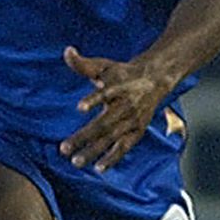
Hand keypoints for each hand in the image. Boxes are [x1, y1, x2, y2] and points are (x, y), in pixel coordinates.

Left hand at [59, 44, 168, 170]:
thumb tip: (67, 51)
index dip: (93, 99)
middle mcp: (126, 105)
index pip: (105, 93)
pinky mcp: (138, 130)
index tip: (79, 107)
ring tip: (76, 161)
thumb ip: (83, 63)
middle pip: (104, 123)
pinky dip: (113, 158)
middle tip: (63, 149)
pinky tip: (98, 168)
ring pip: (112, 138)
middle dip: (84, 137)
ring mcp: (133, 120)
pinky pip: (125, 147)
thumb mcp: (104, 66)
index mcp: (118, 87)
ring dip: (94, 151)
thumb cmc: (123, 73)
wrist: (156, 79)